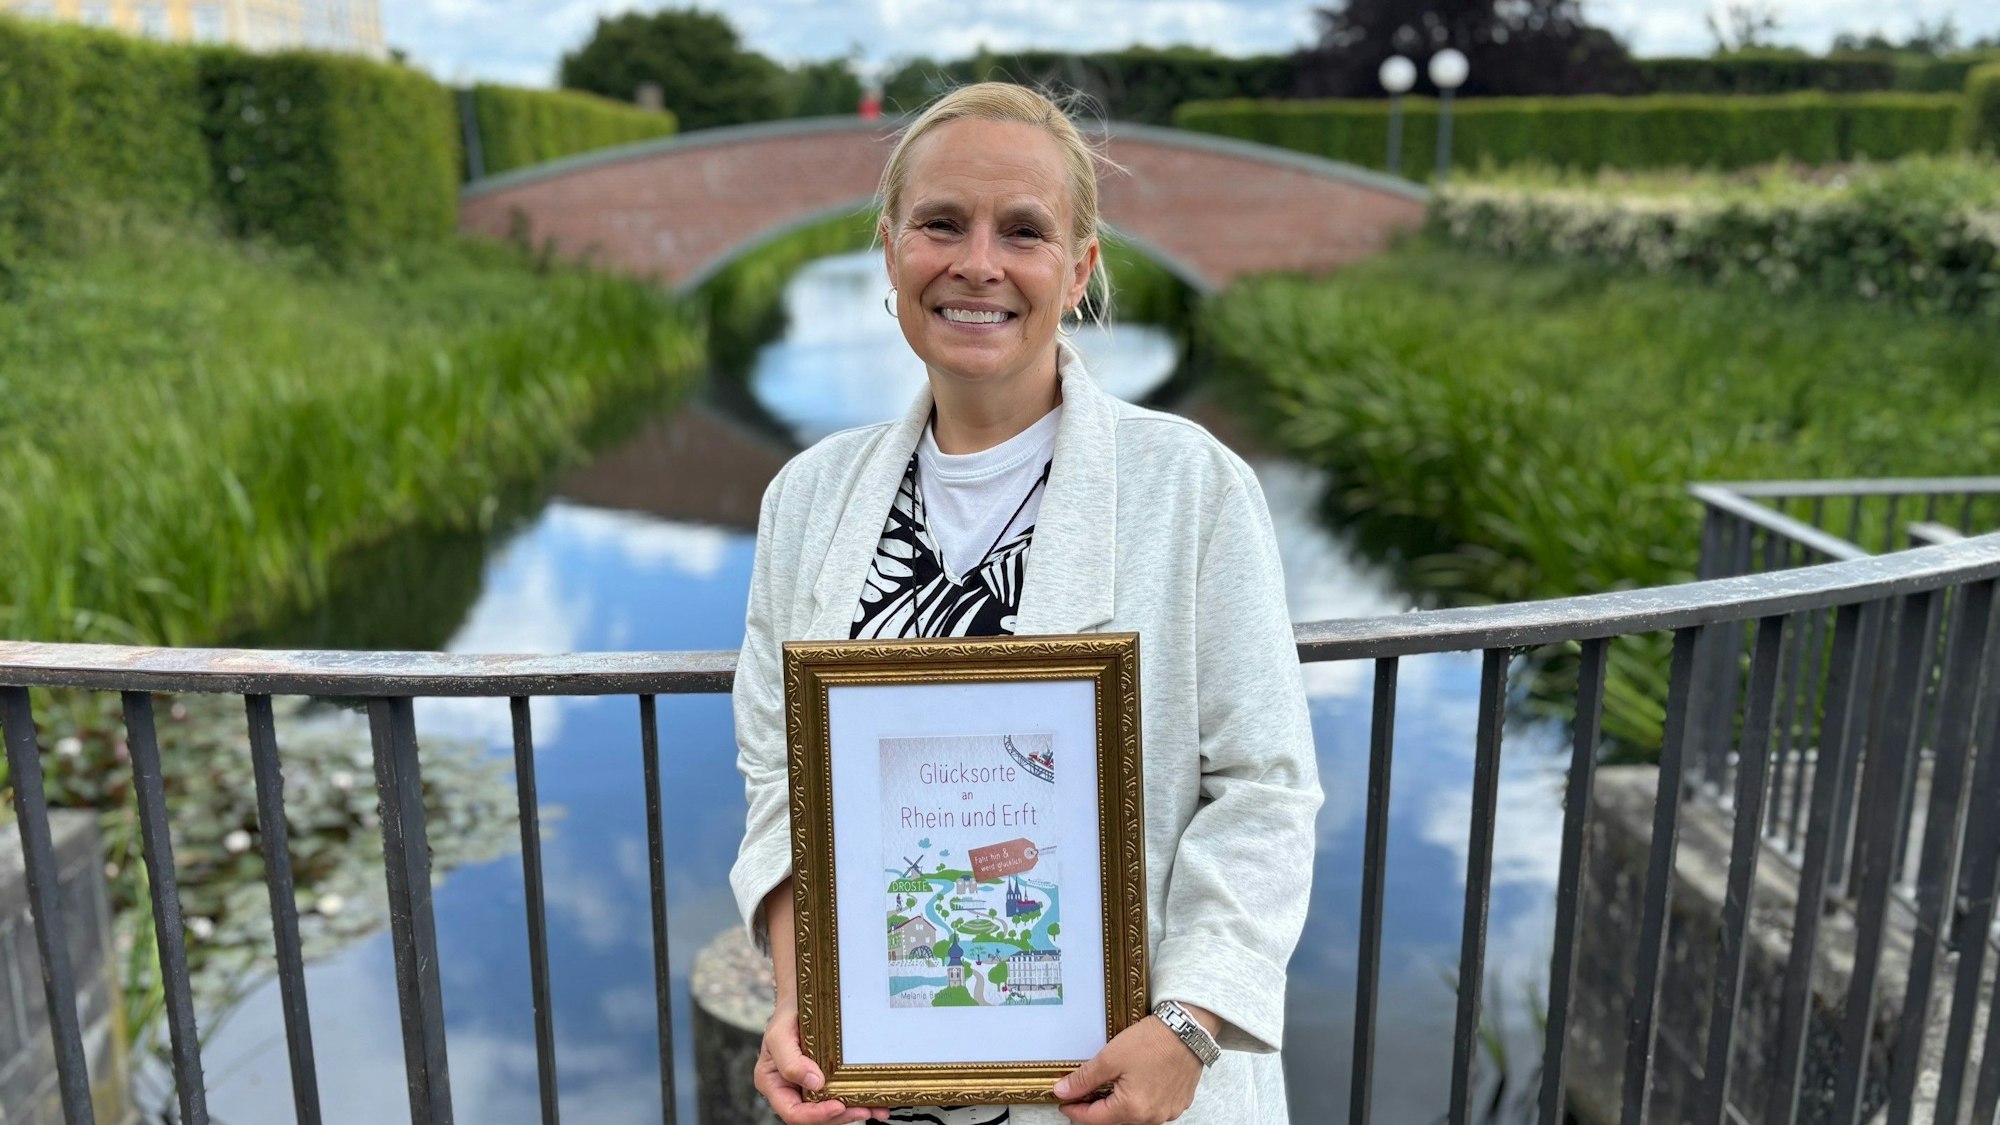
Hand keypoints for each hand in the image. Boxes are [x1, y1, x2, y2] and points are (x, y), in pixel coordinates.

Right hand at [753, 1001, 888, 1123]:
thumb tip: (815, 1083)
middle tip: (864, 1109)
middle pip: (815, 1116)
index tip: (837, 1106)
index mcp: (774, 1085)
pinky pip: (842, 1095)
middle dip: (842, 1116)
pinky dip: (859, 1100)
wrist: (802, 1000)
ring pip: (832, 1109)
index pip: (793, 1112)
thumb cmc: (787, 1016)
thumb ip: (791, 1061)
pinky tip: (877, 1103)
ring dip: (855, 1112)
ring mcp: (810, 1087)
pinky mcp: (828, 1081)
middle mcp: (791, 1090)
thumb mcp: (780, 1034)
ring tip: (878, 1109)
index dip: (815, 1115)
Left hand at [1053, 1014, 1204, 1123]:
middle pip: (1114, 1119)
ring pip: (1134, 1116)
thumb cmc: (1154, 1041)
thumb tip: (1063, 1091)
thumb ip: (1085, 1078)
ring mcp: (1168, 1111)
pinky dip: (1138, 1100)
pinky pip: (1152, 1108)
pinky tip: (1133, 1084)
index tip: (1065, 1103)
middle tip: (1082, 1094)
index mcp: (1133, 1108)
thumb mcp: (1110, 1057)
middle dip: (1096, 1108)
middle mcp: (1152, 1117)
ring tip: (1107, 1087)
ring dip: (1117, 1105)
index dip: (1075, 1111)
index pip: (1094, 1119)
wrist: (1189, 1028)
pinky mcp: (1178, 1102)